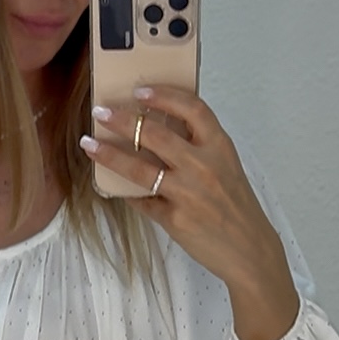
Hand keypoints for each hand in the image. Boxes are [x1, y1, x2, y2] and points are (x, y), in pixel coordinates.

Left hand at [80, 87, 300, 339]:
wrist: (249, 249)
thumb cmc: (235, 205)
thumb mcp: (225, 167)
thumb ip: (198, 148)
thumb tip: (157, 131)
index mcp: (219, 146)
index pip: (192, 108)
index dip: (164, 95)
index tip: (140, 90)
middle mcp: (203, 166)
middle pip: (156, 133)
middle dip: (122, 120)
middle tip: (101, 112)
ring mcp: (188, 193)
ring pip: (139, 168)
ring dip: (109, 154)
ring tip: (89, 144)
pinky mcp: (175, 219)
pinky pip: (142, 201)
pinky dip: (125, 192)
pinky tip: (112, 186)